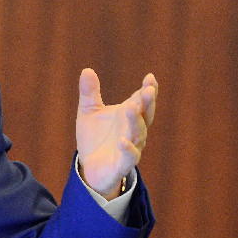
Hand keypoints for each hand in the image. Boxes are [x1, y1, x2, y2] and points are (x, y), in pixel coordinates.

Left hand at [76, 69, 157, 199]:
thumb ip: (89, 93)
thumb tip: (86, 70)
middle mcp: (133, 129)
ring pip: (138, 133)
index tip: (150, 77)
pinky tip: (122, 140)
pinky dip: (128, 148)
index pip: (142, 100)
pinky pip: (129, 155)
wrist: (89, 167)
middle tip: (148, 90)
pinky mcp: (123, 163)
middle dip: (148, 102)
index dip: (148, 89)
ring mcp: (131, 146)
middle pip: (146, 115)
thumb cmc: (94, 138)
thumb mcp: (88, 112)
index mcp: (128, 115)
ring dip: (136, 121)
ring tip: (132, 107)